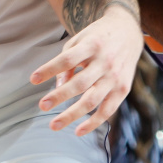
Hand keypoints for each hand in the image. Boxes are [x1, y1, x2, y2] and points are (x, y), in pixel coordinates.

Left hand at [31, 7, 142, 135]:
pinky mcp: (123, 89)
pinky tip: (78, 131)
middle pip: (79, 83)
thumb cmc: (98, 38)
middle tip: (42, 106)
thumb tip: (58, 86)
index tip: (33, 79)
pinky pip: (108, 110)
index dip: (49, 70)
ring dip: (72, 114)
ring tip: (54, 125)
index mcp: (92, 46)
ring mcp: (115, 77)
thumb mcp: (80, 40)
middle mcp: (105, 62)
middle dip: (59, 96)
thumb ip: (67, 61)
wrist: (129, 31)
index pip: (67, 60)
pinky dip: (93, 122)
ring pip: (92, 100)